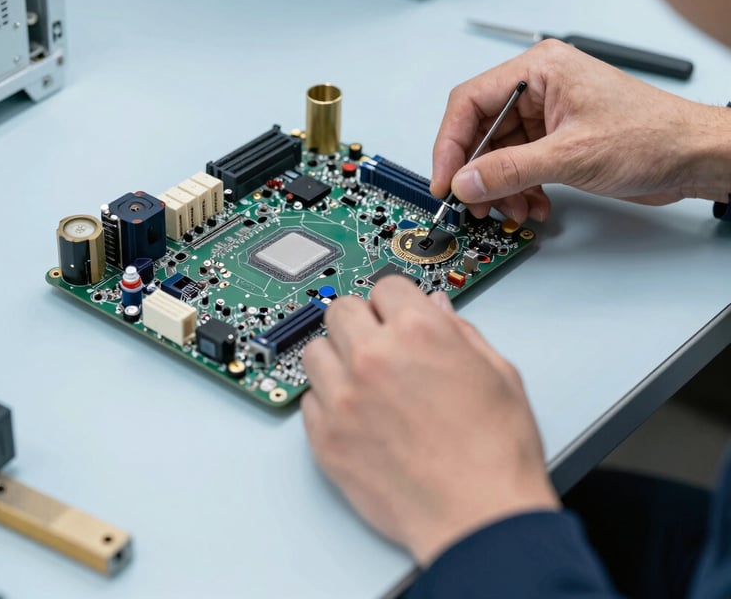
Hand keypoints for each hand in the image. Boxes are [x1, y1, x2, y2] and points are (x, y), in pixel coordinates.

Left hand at [301, 277, 558, 565]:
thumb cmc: (496, 453)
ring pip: (316, 351)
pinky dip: (327, 403)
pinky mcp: (325, 438)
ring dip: (337, 358)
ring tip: (363, 382)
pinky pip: (308, 400)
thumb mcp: (498, 372)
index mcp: (420, 331)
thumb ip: (459, 330)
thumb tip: (435, 307)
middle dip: (361, 323)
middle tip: (378, 346)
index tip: (395, 316)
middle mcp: (374, 357)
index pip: (386, 286)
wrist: (480, 519)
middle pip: (342, 310)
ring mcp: (344, 398)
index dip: (396, 302)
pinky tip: (356, 416)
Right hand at [431, 40, 730, 222]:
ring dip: (500, 187)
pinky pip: (519, 166)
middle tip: (473, 202)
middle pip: (480, 130)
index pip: (470, 101)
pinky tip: (533, 206)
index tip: (445, 179)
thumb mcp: (572, 155)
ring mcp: (547, 115)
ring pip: (498, 153)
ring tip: (512, 210)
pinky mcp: (556, 139)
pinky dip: (520, 190)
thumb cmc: (653, 136)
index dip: (450, 144)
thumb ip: (511, 170)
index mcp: (539, 70)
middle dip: (477, 172)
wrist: (694, 157)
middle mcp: (538, 88)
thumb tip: (466, 180)